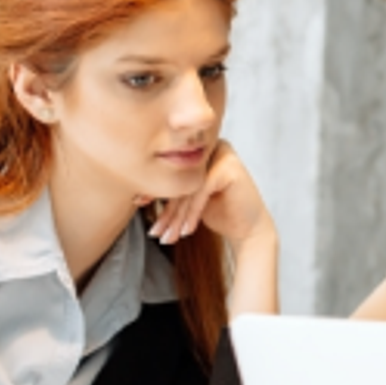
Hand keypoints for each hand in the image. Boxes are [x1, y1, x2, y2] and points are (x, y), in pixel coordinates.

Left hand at [146, 140, 274, 248]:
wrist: (250, 229)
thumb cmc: (218, 213)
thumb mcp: (189, 199)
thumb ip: (172, 191)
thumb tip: (136, 195)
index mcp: (200, 150)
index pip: (172, 171)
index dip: (156, 192)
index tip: (141, 208)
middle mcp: (212, 147)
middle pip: (179, 179)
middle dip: (166, 210)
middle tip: (155, 232)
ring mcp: (223, 154)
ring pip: (189, 187)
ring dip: (176, 217)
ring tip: (168, 237)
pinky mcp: (230, 168)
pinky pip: (201, 192)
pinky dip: (192, 214)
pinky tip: (188, 231)